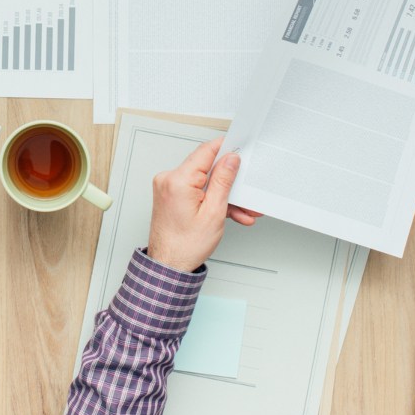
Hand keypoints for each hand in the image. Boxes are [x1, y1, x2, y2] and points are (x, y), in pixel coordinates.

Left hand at [146, 139, 251, 273]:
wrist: (168, 265)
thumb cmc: (185, 246)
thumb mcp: (214, 213)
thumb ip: (223, 181)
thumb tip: (230, 159)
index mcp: (178, 180)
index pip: (205, 151)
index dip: (225, 148)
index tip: (240, 148)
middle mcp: (169, 180)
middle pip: (206, 169)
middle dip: (230, 182)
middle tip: (246, 191)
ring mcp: (168, 187)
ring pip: (204, 183)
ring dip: (223, 195)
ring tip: (242, 210)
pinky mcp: (170, 195)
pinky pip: (196, 191)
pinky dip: (211, 200)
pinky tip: (229, 212)